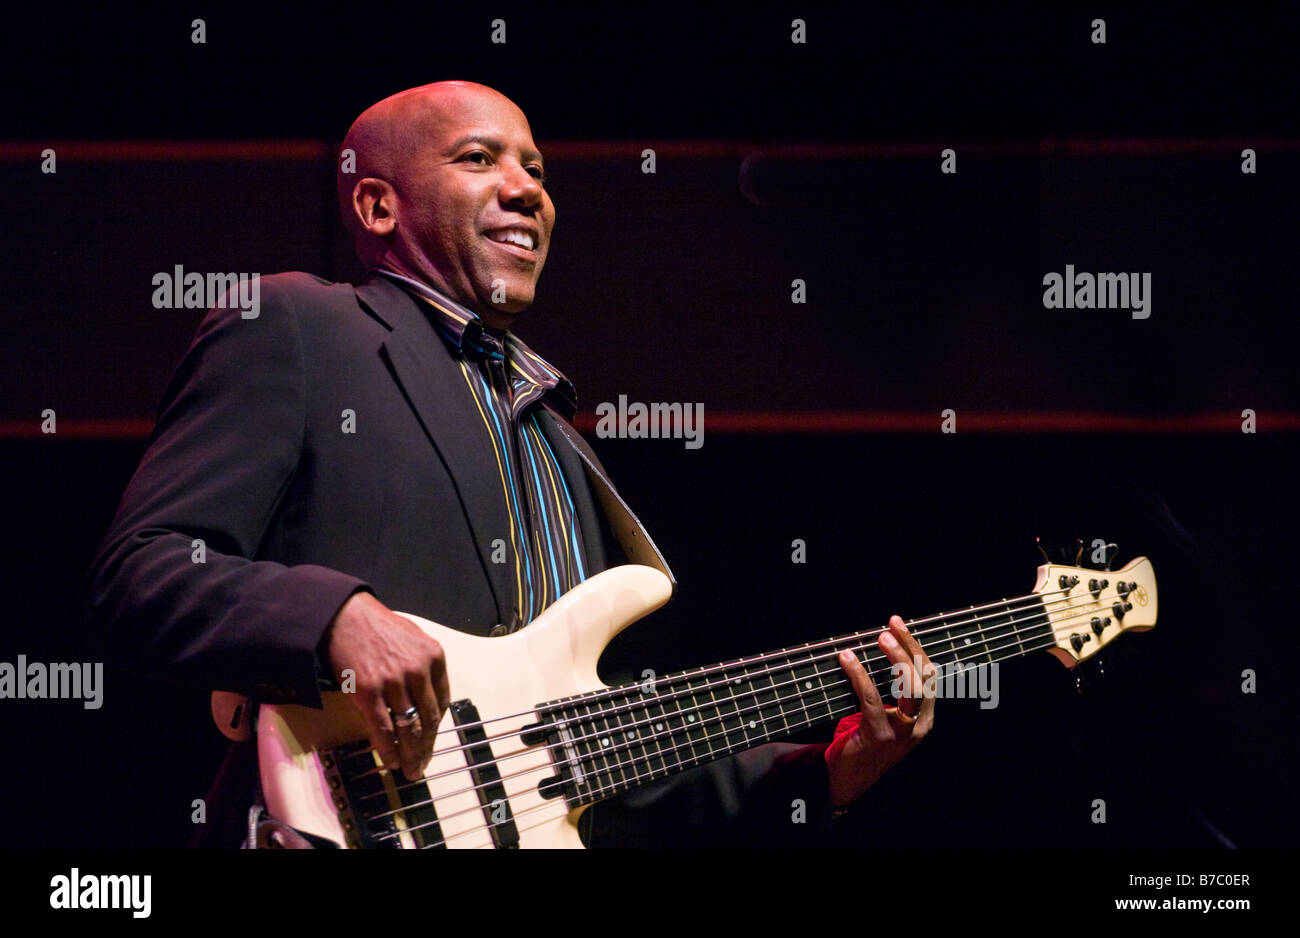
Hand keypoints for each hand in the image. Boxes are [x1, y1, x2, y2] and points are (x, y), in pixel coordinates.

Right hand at [322, 591, 450, 779]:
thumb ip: (425, 665)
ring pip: (409, 728)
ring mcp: (394, 682)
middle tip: (424, 764)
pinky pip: (384, 728)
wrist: (343, 616)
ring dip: (412, 754)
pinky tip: (392, 760)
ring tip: (411, 769)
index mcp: (434, 656)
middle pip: (428, 718)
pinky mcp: (369, 692)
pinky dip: (390, 748)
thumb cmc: (378, 626)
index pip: (442, 701)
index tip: (432, 738)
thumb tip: (427, 698)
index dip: (437, 725)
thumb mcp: (413, 638)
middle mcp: (418, 670)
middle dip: (428, 746)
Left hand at [825, 615, 935, 806]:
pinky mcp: (880, 736)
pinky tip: (848, 660)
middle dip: (909, 647)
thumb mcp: (887, 717)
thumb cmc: (865, 742)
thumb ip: (890, 692)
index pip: (929, 676)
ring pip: (908, 687)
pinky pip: (872, 699)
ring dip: (894, 657)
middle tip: (889, 626)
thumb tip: (879, 650)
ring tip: (879, 637)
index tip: (899, 624)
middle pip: (923, 678)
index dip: (916, 647)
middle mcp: (919, 724)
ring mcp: (902, 732)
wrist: (849, 780)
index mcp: (924, 718)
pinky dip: (860, 675)